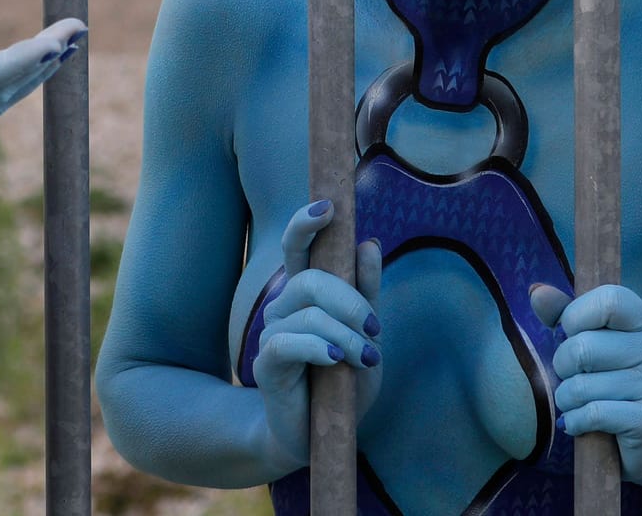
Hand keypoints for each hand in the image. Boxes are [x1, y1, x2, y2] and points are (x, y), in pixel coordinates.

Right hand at [251, 199, 382, 469]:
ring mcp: (272, 333)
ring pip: (308, 313)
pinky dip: (320, 348)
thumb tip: (368, 242)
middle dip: (350, 300)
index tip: (328, 207)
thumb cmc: (343, 383)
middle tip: (375, 331)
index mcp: (307, 294)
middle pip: (311, 279)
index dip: (306, 223)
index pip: (299, 247)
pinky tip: (336, 361)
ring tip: (365, 360)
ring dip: (345, 335)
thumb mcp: (367, 336)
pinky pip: (290, 342)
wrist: (321, 434)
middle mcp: (284, 307)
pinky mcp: (266, 363)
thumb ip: (367, 293)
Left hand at [531, 283, 641, 482]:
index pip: (608, 300)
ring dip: (566, 398)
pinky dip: (575, 420)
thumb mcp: (583, 336)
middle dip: (562, 365)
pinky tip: (580, 421)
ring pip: (581, 386)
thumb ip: (560, 312)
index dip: (575, 316)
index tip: (572, 332)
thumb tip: (537, 292)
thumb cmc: (604, 374)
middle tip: (572, 375)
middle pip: (583, 346)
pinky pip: (593, 414)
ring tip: (578, 401)